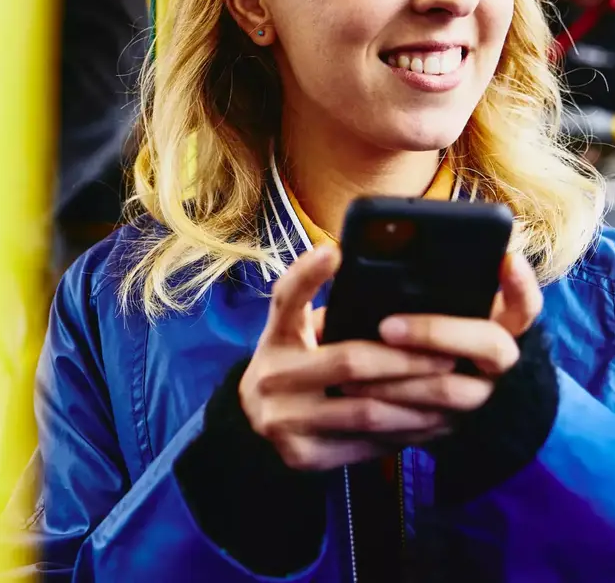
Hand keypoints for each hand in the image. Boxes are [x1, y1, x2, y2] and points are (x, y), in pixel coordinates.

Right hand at [239, 245, 457, 470]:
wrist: (253, 422)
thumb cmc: (293, 363)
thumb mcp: (296, 331)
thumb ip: (331, 315)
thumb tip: (396, 290)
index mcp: (273, 336)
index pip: (286, 298)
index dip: (308, 273)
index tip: (336, 251)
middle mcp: (270, 375)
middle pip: (349, 362)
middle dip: (407, 359)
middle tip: (449, 354)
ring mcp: (283, 419)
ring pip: (366, 411)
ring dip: (417, 400)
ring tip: (453, 391)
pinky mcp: (302, 456)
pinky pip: (367, 445)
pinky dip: (405, 432)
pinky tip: (432, 422)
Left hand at [341, 252, 542, 414]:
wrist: (435, 390)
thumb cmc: (426, 325)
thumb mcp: (434, 305)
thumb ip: (425, 286)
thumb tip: (368, 252)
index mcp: (501, 323)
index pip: (524, 303)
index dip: (521, 285)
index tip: (506, 259)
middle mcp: (499, 361)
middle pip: (490, 345)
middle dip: (436, 332)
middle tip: (387, 327)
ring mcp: (482, 396)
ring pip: (450, 391)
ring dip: (400, 381)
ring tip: (352, 371)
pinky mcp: (455, 426)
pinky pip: (425, 424)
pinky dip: (388, 412)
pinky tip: (355, 398)